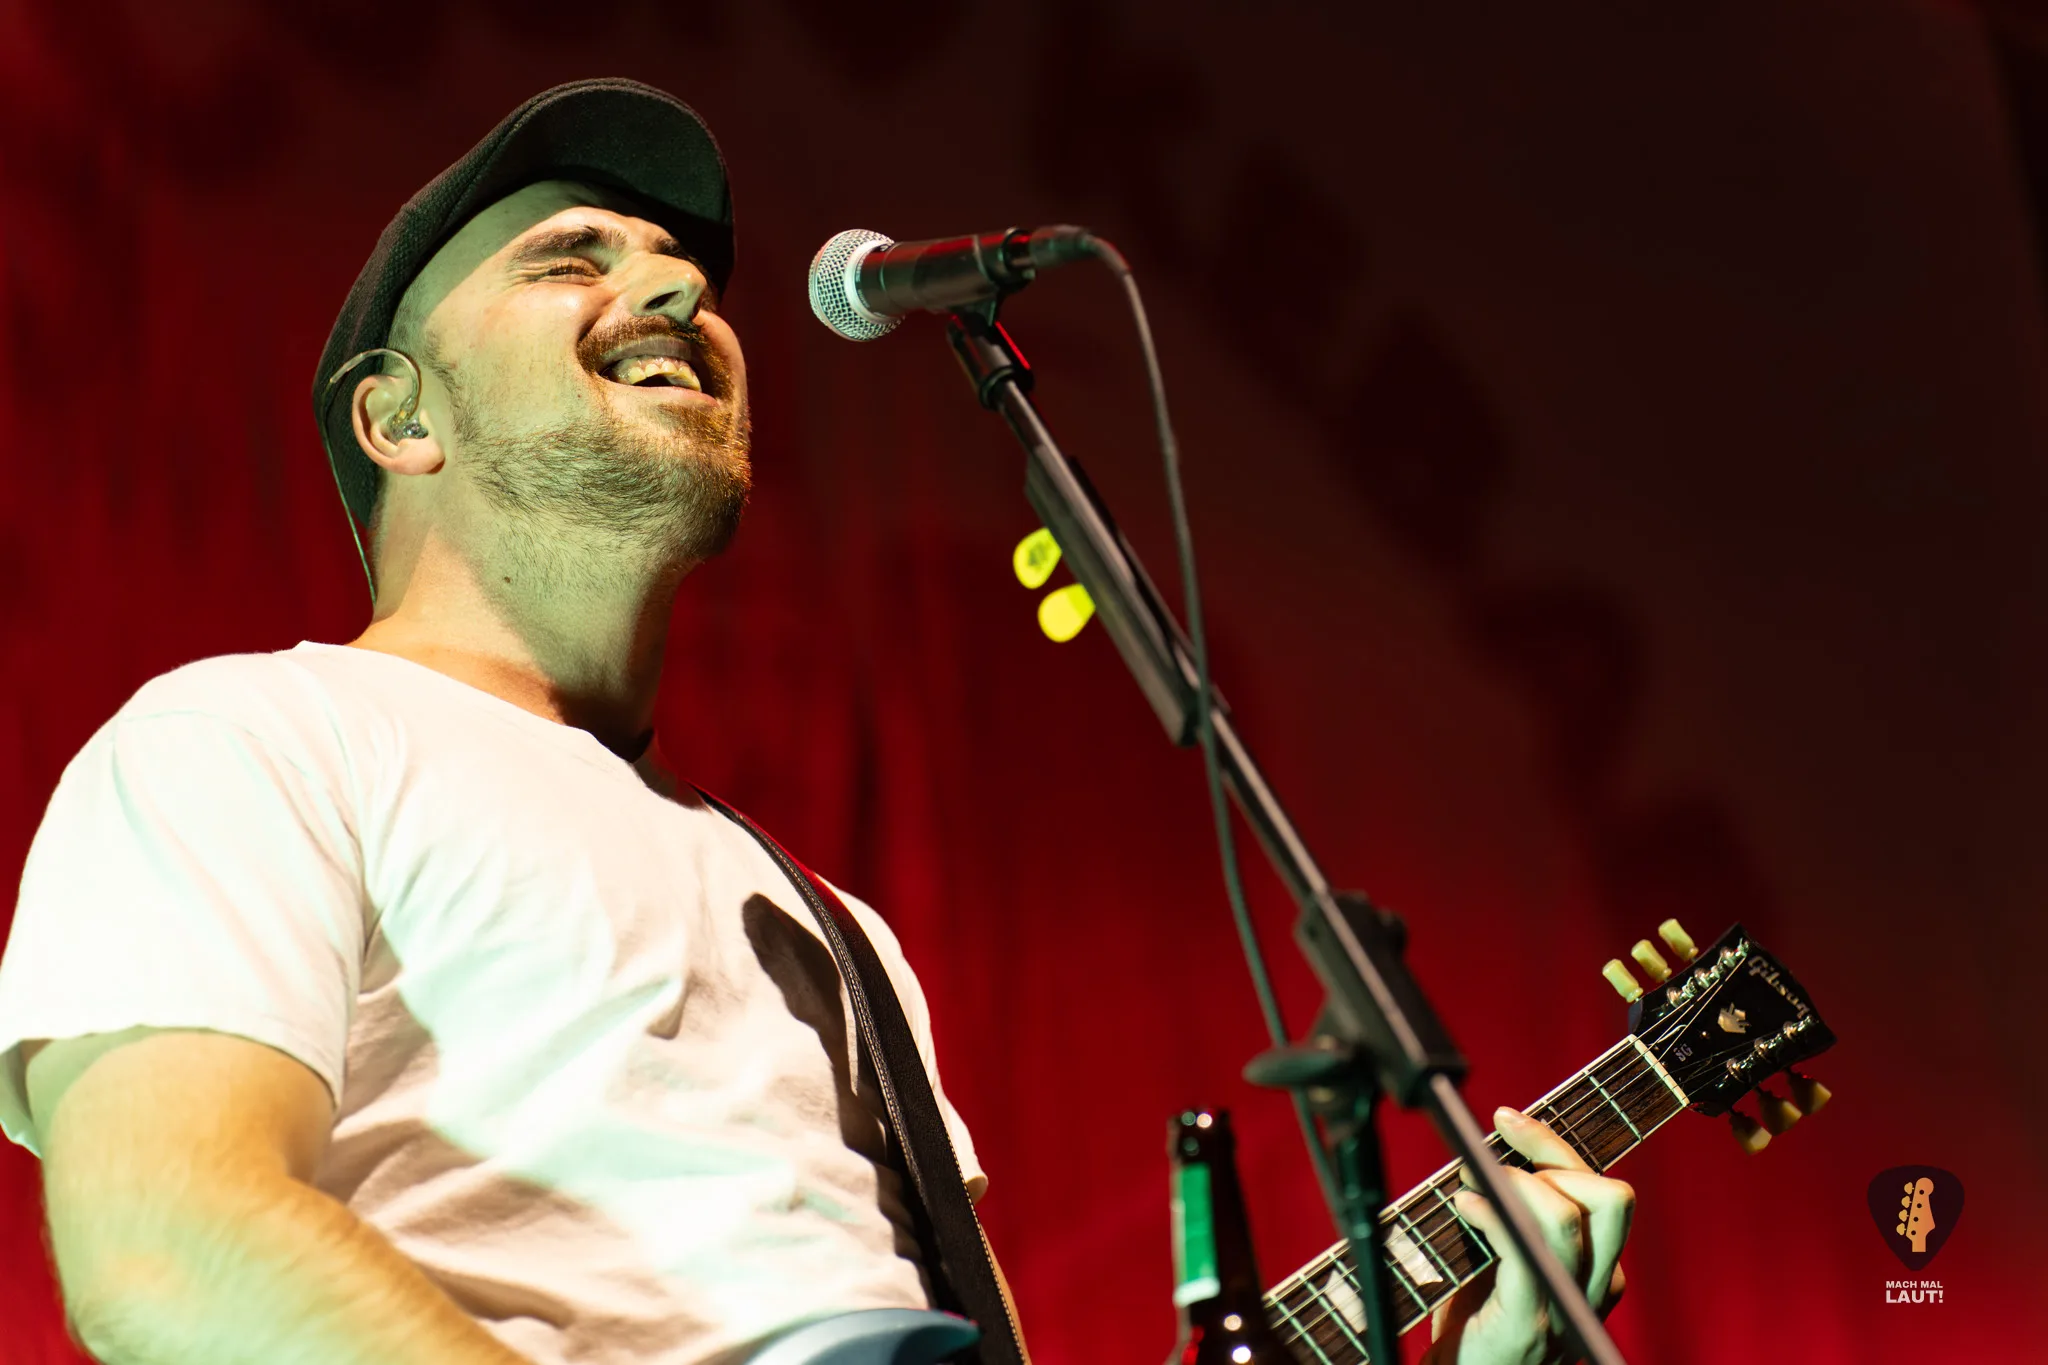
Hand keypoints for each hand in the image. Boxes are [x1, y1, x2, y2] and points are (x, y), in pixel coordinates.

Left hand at [1420, 1107, 1634, 1364]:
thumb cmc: (1477, 1323)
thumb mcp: (1504, 1257)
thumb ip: (1513, 1213)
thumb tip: (1489, 1152)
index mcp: (1598, 1270)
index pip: (1603, 1191)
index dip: (1556, 1145)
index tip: (1509, 1119)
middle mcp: (1595, 1289)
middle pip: (1608, 1198)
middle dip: (1550, 1154)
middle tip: (1494, 1147)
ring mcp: (1566, 1309)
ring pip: (1569, 1220)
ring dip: (1512, 1181)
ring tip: (1470, 1181)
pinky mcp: (1529, 1323)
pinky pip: (1525, 1252)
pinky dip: (1493, 1214)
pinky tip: (1465, 1205)